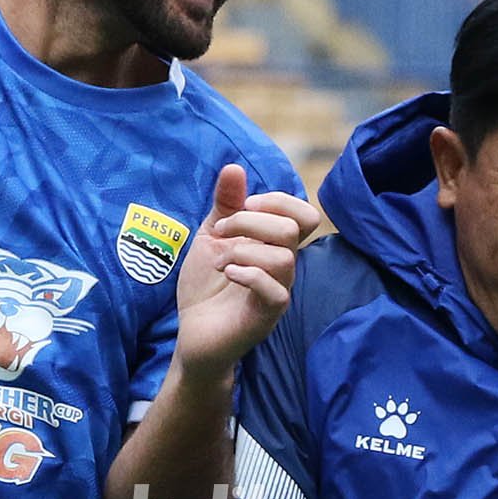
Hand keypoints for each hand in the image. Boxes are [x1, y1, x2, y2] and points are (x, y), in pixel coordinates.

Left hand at [173, 164, 321, 384]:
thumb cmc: (206, 285)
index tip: (243, 204)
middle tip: (221, 233)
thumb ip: (225, 204)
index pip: (305, 215)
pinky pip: (276, 291)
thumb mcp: (211, 236)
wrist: (192, 332)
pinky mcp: (266, 317)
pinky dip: (247, 274)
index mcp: (275, 246)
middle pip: (293, 229)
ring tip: (218, 260)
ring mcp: (278, 292)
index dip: (278, 201)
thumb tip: (234, 167)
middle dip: (250, 221)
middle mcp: (283, 267)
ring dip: (243, 250)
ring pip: (285, 258)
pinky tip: (226, 274)